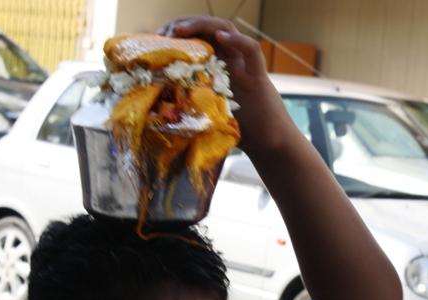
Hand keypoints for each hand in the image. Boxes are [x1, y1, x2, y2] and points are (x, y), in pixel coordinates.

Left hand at [157, 16, 295, 154]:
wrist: (271, 145)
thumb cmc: (240, 133)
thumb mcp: (207, 116)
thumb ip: (190, 107)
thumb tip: (157, 113)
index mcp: (216, 68)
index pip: (196, 39)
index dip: (176, 36)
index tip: (156, 41)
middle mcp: (231, 62)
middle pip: (208, 30)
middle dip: (184, 26)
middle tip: (164, 33)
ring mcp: (245, 67)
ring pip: (227, 31)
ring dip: (203, 25)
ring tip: (181, 29)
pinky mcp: (258, 78)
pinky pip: (251, 51)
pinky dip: (238, 40)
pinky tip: (221, 36)